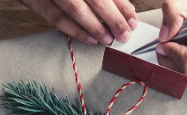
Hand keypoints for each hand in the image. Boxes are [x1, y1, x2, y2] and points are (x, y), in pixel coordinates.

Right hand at [17, 0, 138, 44]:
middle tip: (124, 33)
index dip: (121, 4)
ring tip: (108, 39)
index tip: (132, 17)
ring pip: (74, 8)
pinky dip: (73, 29)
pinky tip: (88, 38)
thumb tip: (120, 4)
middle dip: (112, 17)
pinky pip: (54, 16)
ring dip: (94, 26)